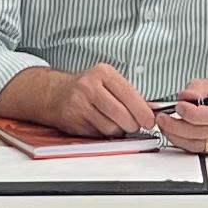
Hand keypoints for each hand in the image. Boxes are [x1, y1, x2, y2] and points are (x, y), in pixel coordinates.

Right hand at [16, 63, 156, 137]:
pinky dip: (105, 134)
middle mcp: (89, 86)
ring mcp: (79, 104)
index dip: (142, 111)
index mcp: (103, 73)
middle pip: (121, 114)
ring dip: (118, 130)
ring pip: (110, 127)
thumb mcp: (108, 82)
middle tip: (135, 126)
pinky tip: (102, 125)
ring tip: (116, 123)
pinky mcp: (73, 120)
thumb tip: (153, 110)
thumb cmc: (87, 88)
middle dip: (133, 124)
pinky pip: (98, 134)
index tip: (150, 121)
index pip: (129, 94)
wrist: (55, 94)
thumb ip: (130, 94)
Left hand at [156, 76, 207, 156]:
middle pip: (202, 132)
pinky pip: (194, 149)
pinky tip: (171, 132)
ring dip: (175, 135)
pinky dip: (179, 141)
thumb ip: (196, 89)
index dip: (194, 113)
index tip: (178, 106)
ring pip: (196, 143)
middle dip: (178, 126)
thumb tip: (185, 96)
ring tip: (163, 124)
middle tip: (162, 117)